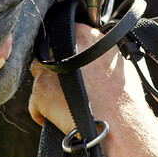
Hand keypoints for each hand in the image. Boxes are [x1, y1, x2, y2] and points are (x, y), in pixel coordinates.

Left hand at [29, 23, 157, 156]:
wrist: (118, 121)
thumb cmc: (124, 97)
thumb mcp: (118, 62)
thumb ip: (101, 52)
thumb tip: (97, 55)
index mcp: (84, 35)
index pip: (64, 35)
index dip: (64, 50)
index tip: (67, 62)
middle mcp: (63, 46)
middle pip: (47, 53)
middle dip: (52, 68)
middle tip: (64, 85)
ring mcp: (49, 68)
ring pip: (38, 75)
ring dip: (46, 87)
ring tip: (61, 103)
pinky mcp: (40, 90)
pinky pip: (34, 102)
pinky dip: (42, 112)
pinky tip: (56, 118)